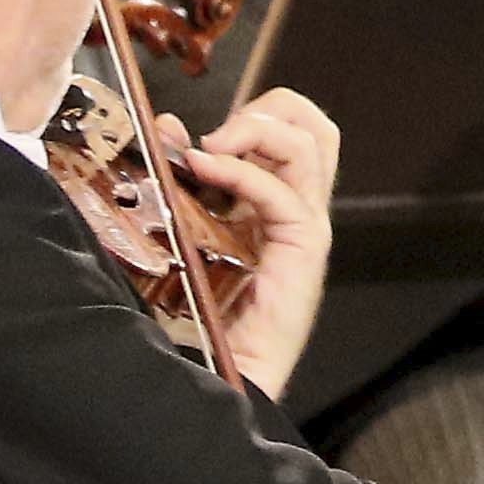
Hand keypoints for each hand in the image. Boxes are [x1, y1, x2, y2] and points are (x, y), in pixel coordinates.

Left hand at [168, 84, 336, 402]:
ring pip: (311, 145)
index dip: (254, 115)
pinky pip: (281, 193)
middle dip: (269, 109)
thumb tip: (168, 127)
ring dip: (257, 130)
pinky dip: (240, 171)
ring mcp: (305, 227)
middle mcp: (298, 209)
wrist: (223, 374)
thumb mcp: (185, 230)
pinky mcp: (303, 249)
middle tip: (221, 132)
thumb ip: (181, 181)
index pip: (293, 131)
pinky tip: (203, 167)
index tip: (202, 134)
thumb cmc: (202, 314)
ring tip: (210, 147)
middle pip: (315, 127)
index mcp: (274, 203)